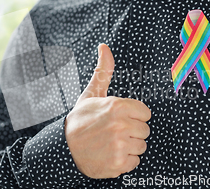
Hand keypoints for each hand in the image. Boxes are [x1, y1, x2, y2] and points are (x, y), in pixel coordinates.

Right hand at [65, 44, 150, 178]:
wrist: (64, 148)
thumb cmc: (80, 119)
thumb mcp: (91, 94)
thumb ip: (103, 71)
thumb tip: (104, 46)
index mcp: (118, 106)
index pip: (145, 113)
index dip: (133, 116)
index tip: (119, 119)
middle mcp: (121, 125)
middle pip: (145, 130)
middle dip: (132, 132)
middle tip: (113, 132)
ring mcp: (120, 145)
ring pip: (141, 147)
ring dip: (129, 147)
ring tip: (111, 143)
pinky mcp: (119, 164)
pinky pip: (135, 162)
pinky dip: (124, 162)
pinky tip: (110, 155)